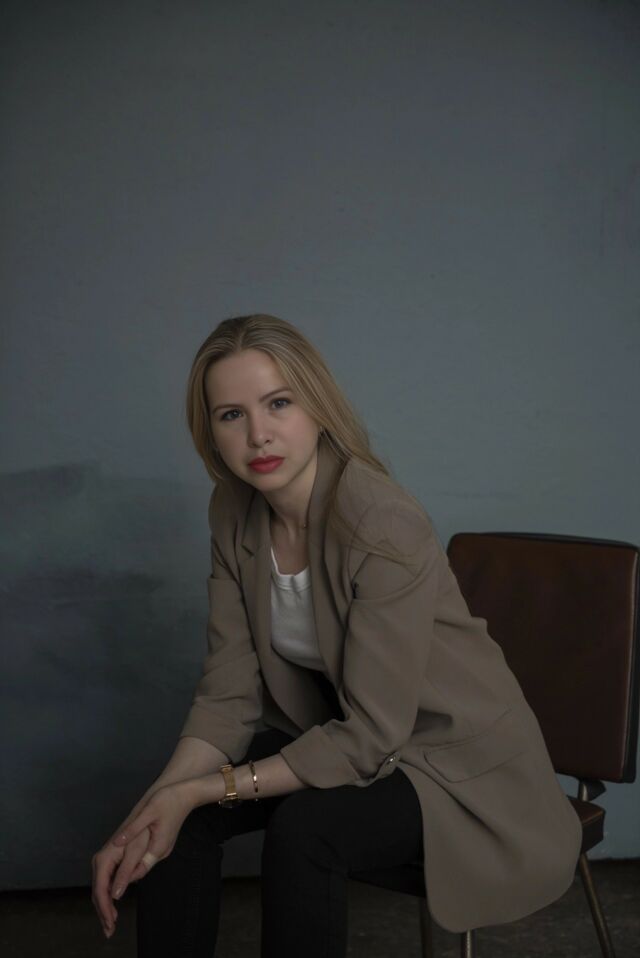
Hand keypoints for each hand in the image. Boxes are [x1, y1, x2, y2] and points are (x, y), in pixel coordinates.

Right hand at [91, 827, 150, 938]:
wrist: (153, 809)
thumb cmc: (148, 829)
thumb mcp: (139, 850)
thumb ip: (126, 871)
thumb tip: (115, 894)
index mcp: (106, 856)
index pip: (100, 888)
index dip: (104, 908)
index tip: (110, 923)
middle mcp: (101, 858)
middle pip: (97, 890)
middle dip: (102, 911)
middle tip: (109, 931)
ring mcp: (105, 859)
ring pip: (100, 888)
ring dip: (104, 906)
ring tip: (110, 924)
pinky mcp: (111, 860)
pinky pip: (105, 882)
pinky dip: (107, 897)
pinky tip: (112, 908)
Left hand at [109, 781, 196, 899]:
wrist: (188, 794)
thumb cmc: (169, 799)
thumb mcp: (149, 811)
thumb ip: (133, 829)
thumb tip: (117, 842)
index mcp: (157, 846)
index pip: (136, 869)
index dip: (121, 882)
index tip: (111, 897)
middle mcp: (159, 852)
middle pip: (137, 874)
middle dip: (122, 886)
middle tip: (107, 903)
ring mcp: (161, 850)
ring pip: (139, 870)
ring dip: (125, 880)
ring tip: (109, 894)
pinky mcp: (160, 847)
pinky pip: (143, 862)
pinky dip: (131, 869)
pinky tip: (121, 872)